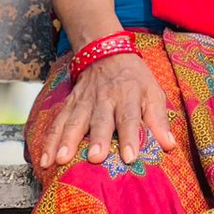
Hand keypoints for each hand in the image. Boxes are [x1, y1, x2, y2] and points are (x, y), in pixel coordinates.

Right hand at [39, 53, 175, 170]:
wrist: (107, 53)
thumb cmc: (135, 79)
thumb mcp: (153, 93)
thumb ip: (159, 120)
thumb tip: (170, 145)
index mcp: (129, 96)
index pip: (130, 117)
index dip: (130, 137)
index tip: (130, 157)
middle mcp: (105, 99)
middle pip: (101, 120)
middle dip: (98, 139)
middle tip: (95, 158)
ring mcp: (84, 102)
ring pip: (74, 121)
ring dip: (67, 141)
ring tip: (61, 160)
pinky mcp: (69, 104)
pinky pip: (57, 123)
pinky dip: (49, 141)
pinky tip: (43, 160)